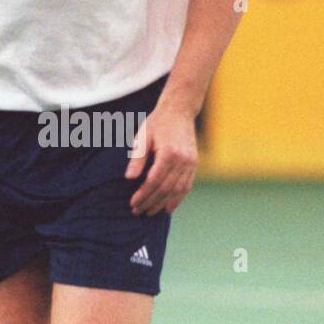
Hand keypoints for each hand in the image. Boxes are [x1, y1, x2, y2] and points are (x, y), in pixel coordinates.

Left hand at [124, 101, 197, 215]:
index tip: (133, 203)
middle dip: (151, 202)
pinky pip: (187, 186)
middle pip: (166, 188)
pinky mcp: (194, 164)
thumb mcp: (143, 137)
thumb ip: (137, 158)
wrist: (179, 110)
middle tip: (138, 211)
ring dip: (164, 203)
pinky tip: (168, 207)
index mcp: (169, 153)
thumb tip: (129, 178)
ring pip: (178, 190)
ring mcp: (191, 163)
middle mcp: (183, 160)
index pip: (154, 180)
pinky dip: (178, 198)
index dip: (143, 194)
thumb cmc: (158, 122)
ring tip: (150, 212)